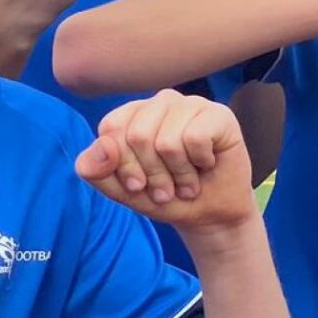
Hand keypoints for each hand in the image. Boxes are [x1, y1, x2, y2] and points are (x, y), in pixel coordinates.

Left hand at [76, 89, 257, 233]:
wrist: (210, 214)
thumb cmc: (167, 197)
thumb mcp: (123, 191)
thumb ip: (98, 171)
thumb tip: (101, 147)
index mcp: (133, 113)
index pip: (111, 128)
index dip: (124, 166)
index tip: (138, 185)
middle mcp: (161, 102)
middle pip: (139, 136)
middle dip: (153, 175)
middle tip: (167, 188)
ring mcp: (191, 104)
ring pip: (168, 141)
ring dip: (179, 174)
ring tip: (187, 181)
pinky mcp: (219, 114)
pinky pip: (196, 138)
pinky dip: (200, 162)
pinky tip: (206, 164)